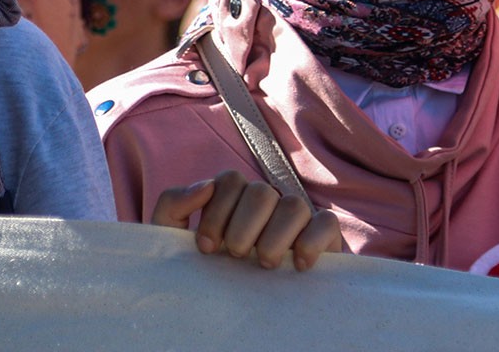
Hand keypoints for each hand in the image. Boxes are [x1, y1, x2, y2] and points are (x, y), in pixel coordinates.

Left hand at [150, 170, 343, 270]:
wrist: (237, 317)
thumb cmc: (205, 272)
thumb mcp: (175, 241)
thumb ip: (172, 206)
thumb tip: (206, 185)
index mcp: (235, 199)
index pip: (230, 181)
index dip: (217, 212)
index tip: (206, 247)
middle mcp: (268, 203)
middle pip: (261, 191)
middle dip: (243, 227)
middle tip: (235, 256)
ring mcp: (297, 218)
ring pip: (294, 205)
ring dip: (275, 237)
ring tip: (264, 264)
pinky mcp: (323, 237)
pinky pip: (326, 222)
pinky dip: (311, 241)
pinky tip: (296, 264)